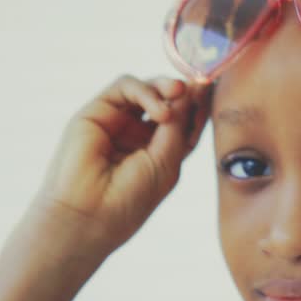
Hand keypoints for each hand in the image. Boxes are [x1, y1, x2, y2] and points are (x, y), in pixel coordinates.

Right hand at [36, 75, 211, 255]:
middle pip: (168, 100)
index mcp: (160, 151)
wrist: (87, 215)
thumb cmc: (129, 199)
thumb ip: (178, 126)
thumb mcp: (167, 162)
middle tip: (199, 85)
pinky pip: (125, 87)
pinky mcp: (96, 112)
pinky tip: (160, 111)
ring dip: (167, 87)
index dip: (199, 106)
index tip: (213, 90)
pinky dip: (146, 91)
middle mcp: (139, 135)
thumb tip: (190, 91)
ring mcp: (118, 122)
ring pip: (147, 88)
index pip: (185, 120)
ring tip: (179, 93)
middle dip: (187, 92)